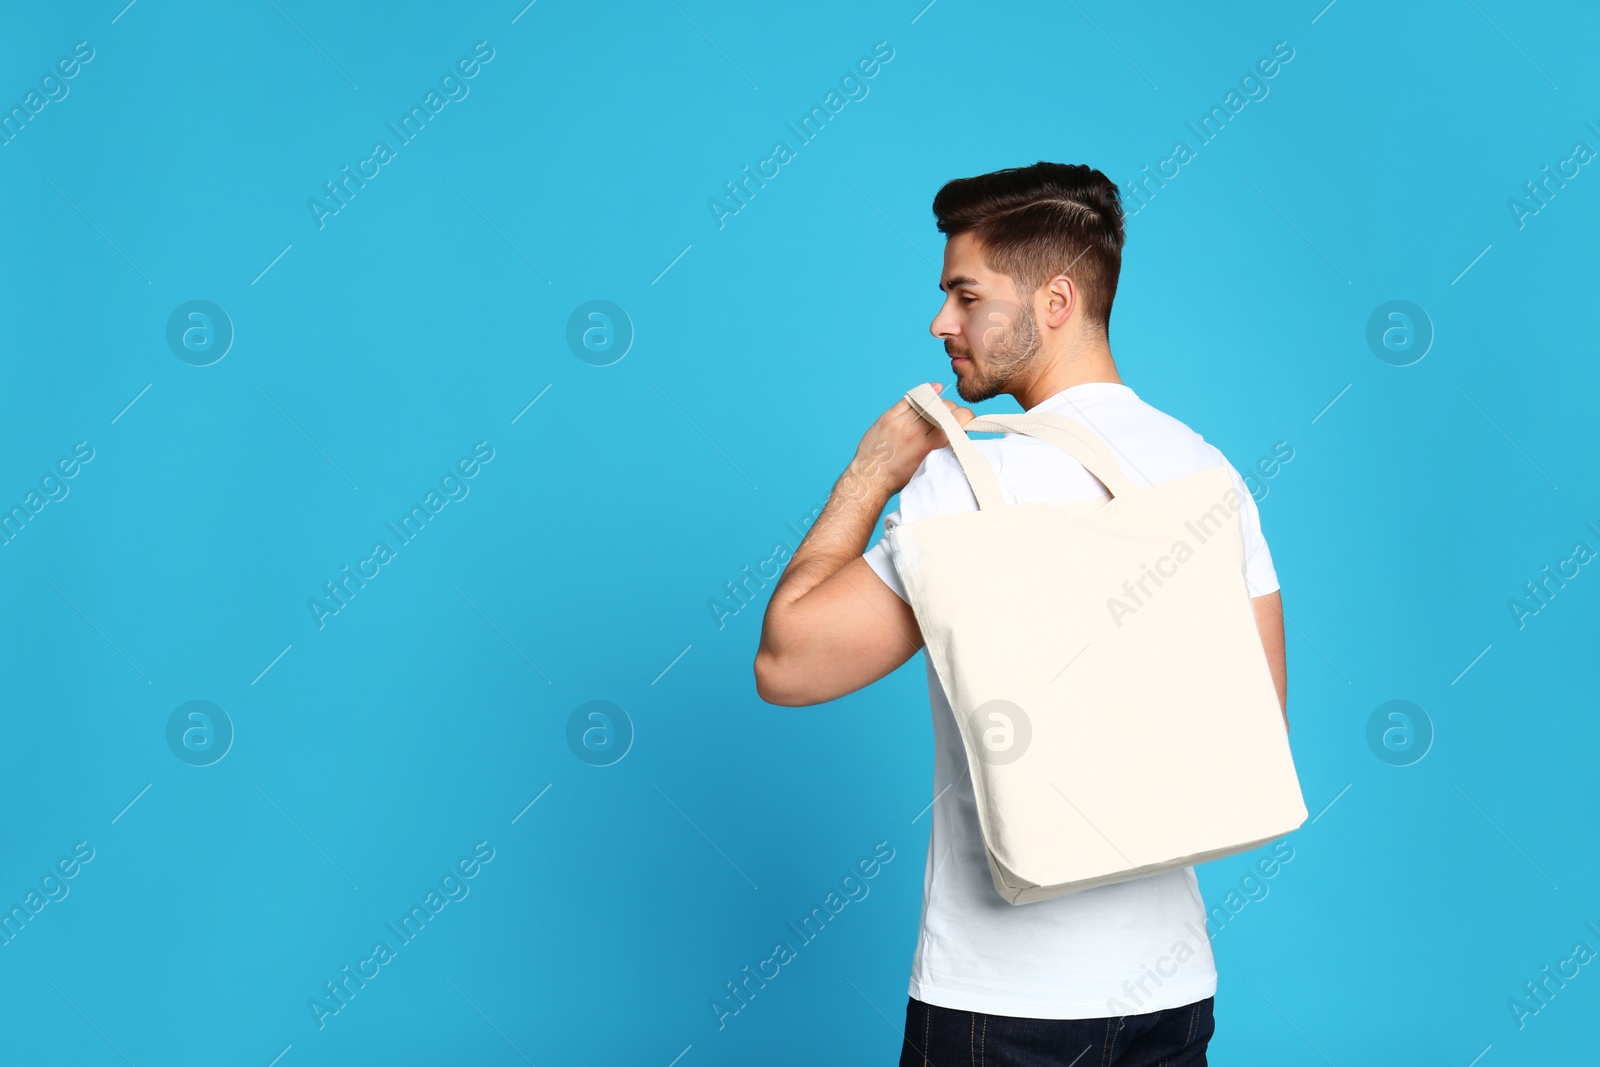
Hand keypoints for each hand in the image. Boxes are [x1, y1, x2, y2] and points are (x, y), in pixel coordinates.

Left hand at [842, 382, 973, 500]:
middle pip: (944, 408)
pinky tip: (934, 390)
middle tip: (950, 417)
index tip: (967, 419)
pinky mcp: (889, 417)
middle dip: (953, 410)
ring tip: (939, 410)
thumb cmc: (899, 478)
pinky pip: (910, 398)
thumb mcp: (928, 467)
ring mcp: (901, 423)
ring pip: (929, 401)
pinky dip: (924, 392)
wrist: (871, 478)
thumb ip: (942, 450)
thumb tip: (958, 435)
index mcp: (929, 446)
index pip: (957, 420)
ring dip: (939, 403)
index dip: (967, 417)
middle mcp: (916, 432)